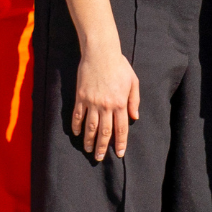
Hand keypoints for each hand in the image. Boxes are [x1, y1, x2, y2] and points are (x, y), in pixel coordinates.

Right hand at [72, 43, 138, 161]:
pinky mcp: (80, 97)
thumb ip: (134, 100)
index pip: (121, 128)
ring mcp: (92, 102)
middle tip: (99, 158)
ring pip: (90, 127)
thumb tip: (134, 117)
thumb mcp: (133, 82)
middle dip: (102, 147)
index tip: (118, 153)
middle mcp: (106, 106)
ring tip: (89, 150)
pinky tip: (78, 134)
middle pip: (104, 131)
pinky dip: (77, 126)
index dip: (120, 142)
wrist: (101, 54)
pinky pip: (78, 116)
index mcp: (120, 103)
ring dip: (89, 141)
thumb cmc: (120, 66)